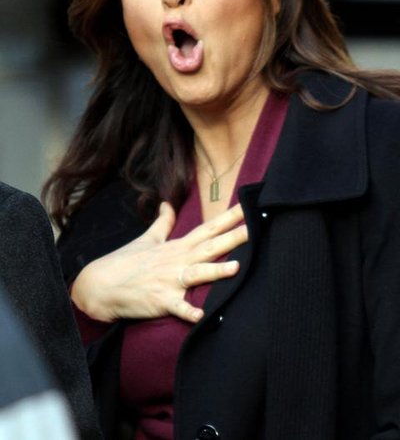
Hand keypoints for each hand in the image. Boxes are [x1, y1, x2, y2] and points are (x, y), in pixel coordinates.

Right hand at [71, 202, 246, 323]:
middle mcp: (177, 260)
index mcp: (177, 246)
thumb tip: (167, 203)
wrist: (100, 284)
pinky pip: (177, 307)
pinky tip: (202, 316)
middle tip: (255, 228)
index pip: (208, 228)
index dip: (228, 218)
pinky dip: (188, 312)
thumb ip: (163, 222)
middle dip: (233, 238)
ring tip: (236, 267)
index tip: (247, 207)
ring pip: (197, 274)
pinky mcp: (160, 300)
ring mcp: (169, 280)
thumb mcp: (147, 239)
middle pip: (210, 247)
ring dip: (215, 271)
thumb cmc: (125, 262)